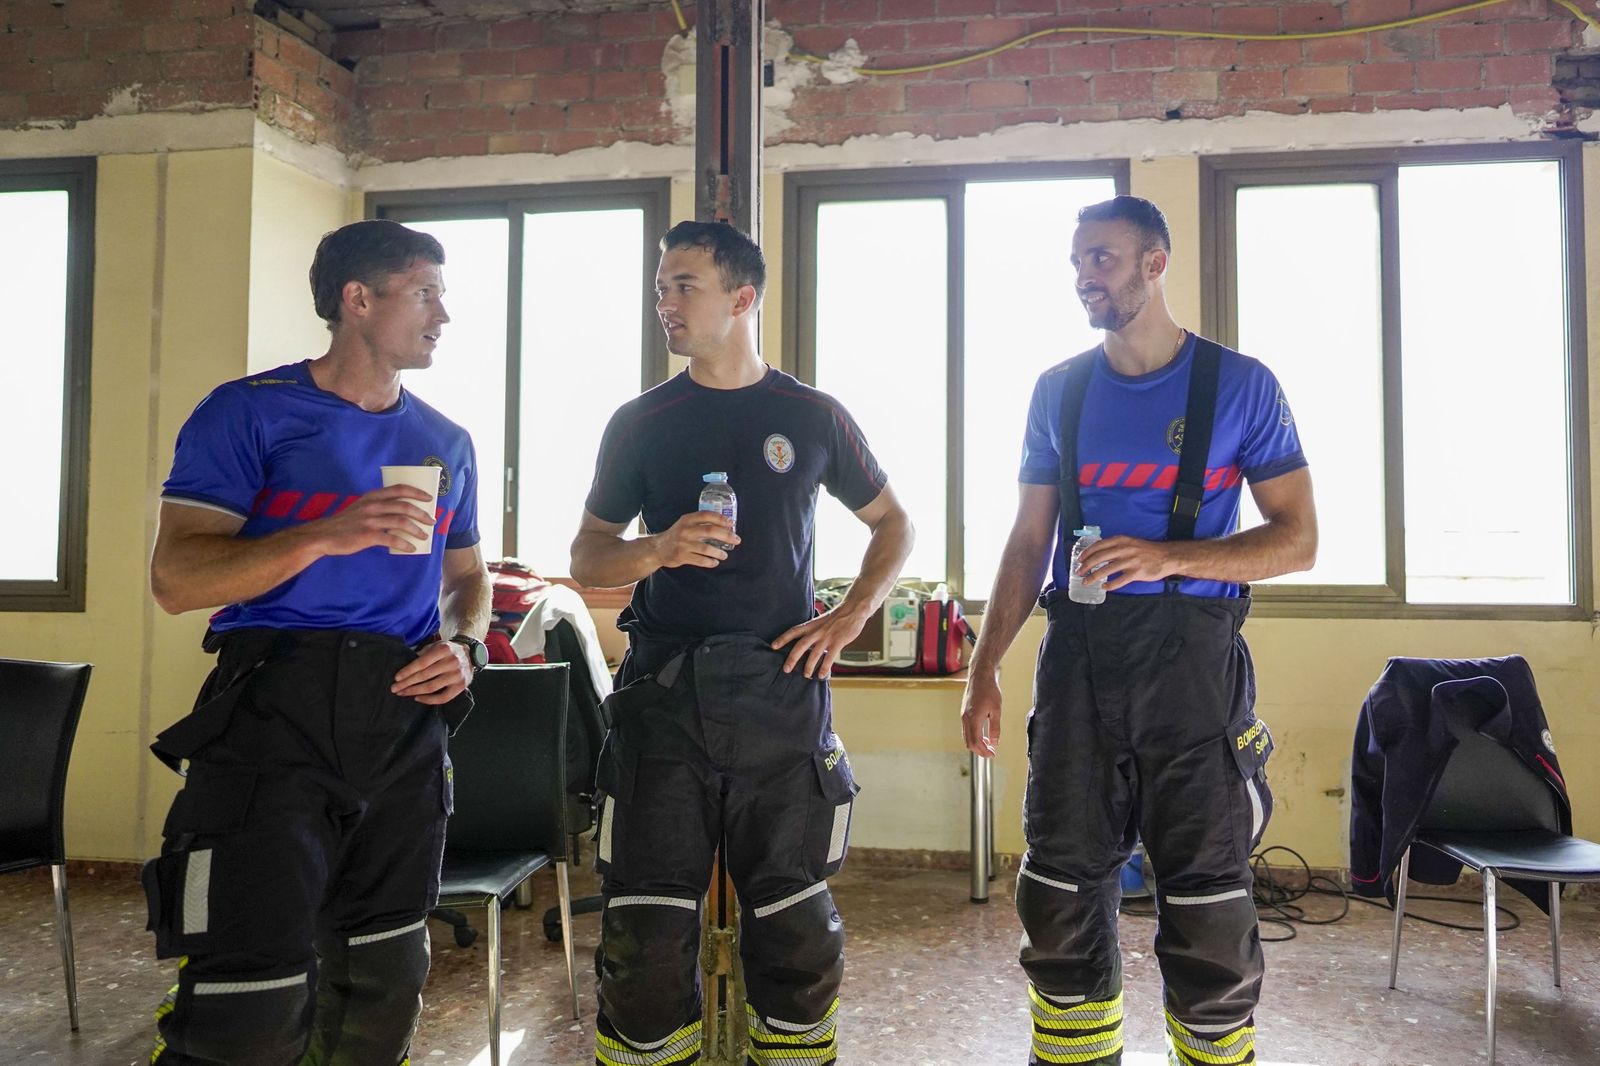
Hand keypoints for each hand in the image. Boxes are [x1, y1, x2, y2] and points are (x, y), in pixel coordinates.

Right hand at [309, 485, 436, 556]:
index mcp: (372, 496)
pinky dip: (405, 544)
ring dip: (417, 530)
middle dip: (422, 513)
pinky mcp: (368, 535)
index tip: (429, 498)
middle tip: (432, 521)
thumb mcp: (361, 507)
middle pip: (405, 506)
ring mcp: (370, 520)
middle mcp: (373, 506)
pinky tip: (411, 548)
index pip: (399, 489)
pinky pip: (392, 540)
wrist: (324, 535)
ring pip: (401, 522)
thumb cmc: (345, 523)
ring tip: (424, 536)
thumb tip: (401, 512)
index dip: (417, 492)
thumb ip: (378, 506)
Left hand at [392, 640, 471, 704]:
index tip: (396, 678)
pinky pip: (443, 698)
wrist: (470, 654)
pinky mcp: (461, 687)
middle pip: (425, 676)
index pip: (422, 663)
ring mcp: (457, 675)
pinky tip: (418, 698)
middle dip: (407, 683)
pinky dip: (429, 700)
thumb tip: (405, 667)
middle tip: (395, 688)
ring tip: (403, 693)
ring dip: (415, 692)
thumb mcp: (435, 646)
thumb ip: (422, 654)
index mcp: (444, 650)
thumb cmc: (447, 651)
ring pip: (432, 687)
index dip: (408, 671)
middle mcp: (452, 662)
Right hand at [652, 511, 740, 568]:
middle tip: (736, 540)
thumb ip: (700, 523)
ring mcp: (683, 544)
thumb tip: (724, 526)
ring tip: (725, 555)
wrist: (657, 549)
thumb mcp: (684, 524)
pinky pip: (700, 560)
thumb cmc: (676, 535)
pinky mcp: (682, 556)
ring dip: (719, 552)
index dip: (721, 519)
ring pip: (707, 548)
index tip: (732, 524)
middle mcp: (685, 530)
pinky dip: (710, 562)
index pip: (706, 515)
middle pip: (710, 531)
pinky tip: (714, 562)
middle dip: (726, 536)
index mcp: (687, 520)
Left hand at [771, 603, 870, 678]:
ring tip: (806, 675)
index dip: (782, 638)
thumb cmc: (837, 616)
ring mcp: (827, 637)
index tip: (773, 646)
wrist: (853, 610)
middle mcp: (817, 631)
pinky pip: (829, 658)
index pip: (793, 631)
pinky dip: (824, 668)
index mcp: (812, 625)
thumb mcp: (821, 621)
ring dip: (809, 666)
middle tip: (786, 669)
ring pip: (814, 654)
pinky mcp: (838, 642)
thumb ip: (813, 631)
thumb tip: (806, 643)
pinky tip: (822, 675)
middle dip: (792, 658)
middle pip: (800, 645)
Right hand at [961, 670, 1001, 756]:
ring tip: (988, 745)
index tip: (993, 754)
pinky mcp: (964, 713)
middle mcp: (965, 719)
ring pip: (966, 737)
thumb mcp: (996, 710)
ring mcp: (963, 716)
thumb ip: (995, 728)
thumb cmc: (989, 690)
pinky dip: (974, 737)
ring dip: (976, 744)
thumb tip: (995, 743)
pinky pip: (966, 730)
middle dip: (980, 751)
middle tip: (991, 753)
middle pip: (969, 743)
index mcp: (973, 719)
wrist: (980, 676)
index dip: (984, 751)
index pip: (976, 742)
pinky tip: (983, 735)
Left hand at [1075, 535, 1174, 591]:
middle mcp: (1124, 549)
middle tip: (1079, 572)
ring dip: (1093, 577)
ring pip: (1107, 570)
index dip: (1087, 553)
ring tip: (1086, 582)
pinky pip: (1120, 580)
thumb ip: (1116, 546)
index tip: (1079, 559)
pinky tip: (1104, 587)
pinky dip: (1110, 585)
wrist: (1166, 556)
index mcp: (1121, 540)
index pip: (1099, 545)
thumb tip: (1099, 554)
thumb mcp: (1130, 542)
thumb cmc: (1146, 550)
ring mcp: (1130, 561)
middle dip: (1086, 566)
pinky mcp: (1137, 572)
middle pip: (1099, 558)